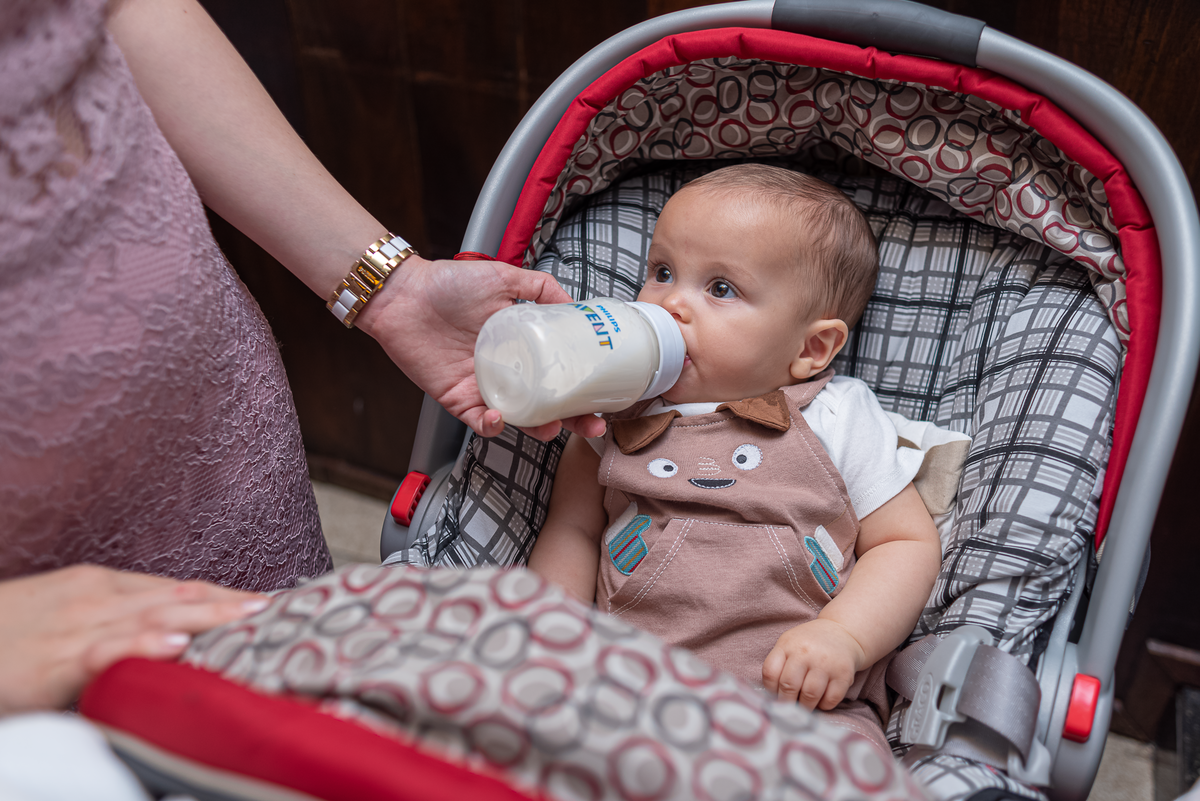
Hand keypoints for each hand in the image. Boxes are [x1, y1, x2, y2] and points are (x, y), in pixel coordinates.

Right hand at [0, 565, 268, 714]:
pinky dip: (143, 644)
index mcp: (100, 587)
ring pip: (154, 616)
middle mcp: (95, 599)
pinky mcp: (53, 662)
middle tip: (278, 606)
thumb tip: (168, 632)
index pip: (177, 587)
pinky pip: (105, 652)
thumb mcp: (62, 617)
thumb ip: (113, 622)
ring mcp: (75, 628)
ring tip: (250, 616)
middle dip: (230, 601)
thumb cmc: (3, 634)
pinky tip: (177, 645)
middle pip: (177, 596)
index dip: (224, 593)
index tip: (267, 601)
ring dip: (207, 615)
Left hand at [358, 256, 605, 440]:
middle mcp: (505, 370)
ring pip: (517, 419)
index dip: (581, 387)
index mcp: (520, 346)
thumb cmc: (448, 283)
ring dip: (536, 429)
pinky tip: (500, 418)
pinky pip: (478, 421)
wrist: (404, 294)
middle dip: (571, 419)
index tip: (603, 394)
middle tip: (590, 424)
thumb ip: (540, 287)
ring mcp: (482, 387)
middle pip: (546, 403)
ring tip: (551, 428)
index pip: (558, 372)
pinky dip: (490, 425)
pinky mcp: (456, 399)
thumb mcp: (503, 277)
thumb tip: (574, 303)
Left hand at [762, 618, 866, 710]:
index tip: (775, 696)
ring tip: (804, 706)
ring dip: (805, 707)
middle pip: (789, 686)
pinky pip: (830, 699)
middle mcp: (806, 652)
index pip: (770, 672)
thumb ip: (779, 664)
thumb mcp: (789, 644)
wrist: (842, 632)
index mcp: (787, 644)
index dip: (770, 690)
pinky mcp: (844, 674)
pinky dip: (824, 706)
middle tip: (789, 708)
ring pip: (810, 695)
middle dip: (786, 702)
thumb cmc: (810, 643)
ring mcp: (826, 663)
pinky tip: (821, 700)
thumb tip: (771, 697)